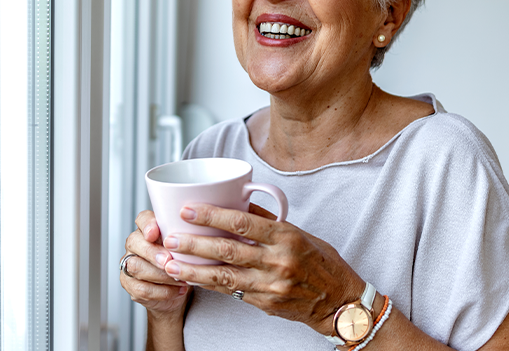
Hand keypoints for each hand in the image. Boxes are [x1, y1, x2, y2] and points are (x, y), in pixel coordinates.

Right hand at [120, 210, 191, 317]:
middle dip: (152, 252)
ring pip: (136, 266)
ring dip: (160, 275)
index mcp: (148, 230)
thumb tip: (204, 228)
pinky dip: (162, 291)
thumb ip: (190, 236)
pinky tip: (178, 290)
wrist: (179, 291)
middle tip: (168, 260)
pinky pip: (141, 288)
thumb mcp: (189, 247)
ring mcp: (129, 265)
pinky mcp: (130, 285)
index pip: (142, 219)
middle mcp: (136, 245)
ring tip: (180, 279)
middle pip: (134, 242)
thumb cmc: (184, 263)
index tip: (154, 233)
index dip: (146, 224)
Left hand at [160, 203, 364, 334]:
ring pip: (224, 277)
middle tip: (169, 236)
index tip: (188, 209)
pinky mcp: (265, 304)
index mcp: (286, 237)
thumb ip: (268, 221)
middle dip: (194, 243)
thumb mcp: (299, 234)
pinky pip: (231, 292)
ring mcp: (270, 286)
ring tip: (169, 263)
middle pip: (227, 250)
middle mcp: (278, 261)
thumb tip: (239, 204)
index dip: (212, 216)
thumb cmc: (321, 262)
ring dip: (193, 270)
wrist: (339, 302)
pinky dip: (209, 285)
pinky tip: (191, 279)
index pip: (243, 223)